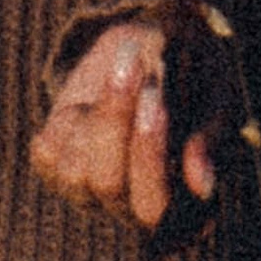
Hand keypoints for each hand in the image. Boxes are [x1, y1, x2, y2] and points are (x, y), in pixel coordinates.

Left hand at [29, 20, 219, 233]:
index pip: (157, 209)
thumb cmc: (192, 79)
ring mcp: (91, 194)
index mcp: (180, 207)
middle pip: (111, 187)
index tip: (157, 100)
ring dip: (101, 111)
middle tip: (139, 76)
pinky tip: (90, 104)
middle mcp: (132, 210)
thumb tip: (201, 185)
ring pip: (76, 171)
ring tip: (127, 65)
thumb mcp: (212, 97)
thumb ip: (207, 141)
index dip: (150, 158)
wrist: (148, 50)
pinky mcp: (57, 172)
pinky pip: (48, 153)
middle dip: (117, 124)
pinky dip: (67, 119)